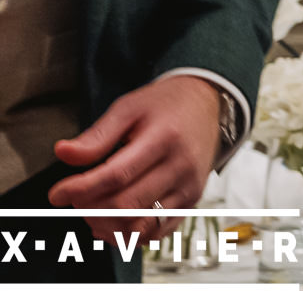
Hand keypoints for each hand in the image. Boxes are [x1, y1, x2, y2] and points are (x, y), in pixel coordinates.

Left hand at [48, 74, 221, 241]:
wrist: (206, 104)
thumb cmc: (164, 105)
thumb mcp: (128, 108)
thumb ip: (97, 135)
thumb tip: (63, 154)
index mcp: (165, 138)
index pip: (117, 175)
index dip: (82, 189)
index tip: (57, 194)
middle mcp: (182, 166)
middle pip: (125, 204)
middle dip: (90, 208)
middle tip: (74, 199)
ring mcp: (190, 187)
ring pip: (140, 224)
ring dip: (106, 225)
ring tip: (90, 211)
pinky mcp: (192, 201)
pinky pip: (157, 233)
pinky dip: (128, 236)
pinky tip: (110, 224)